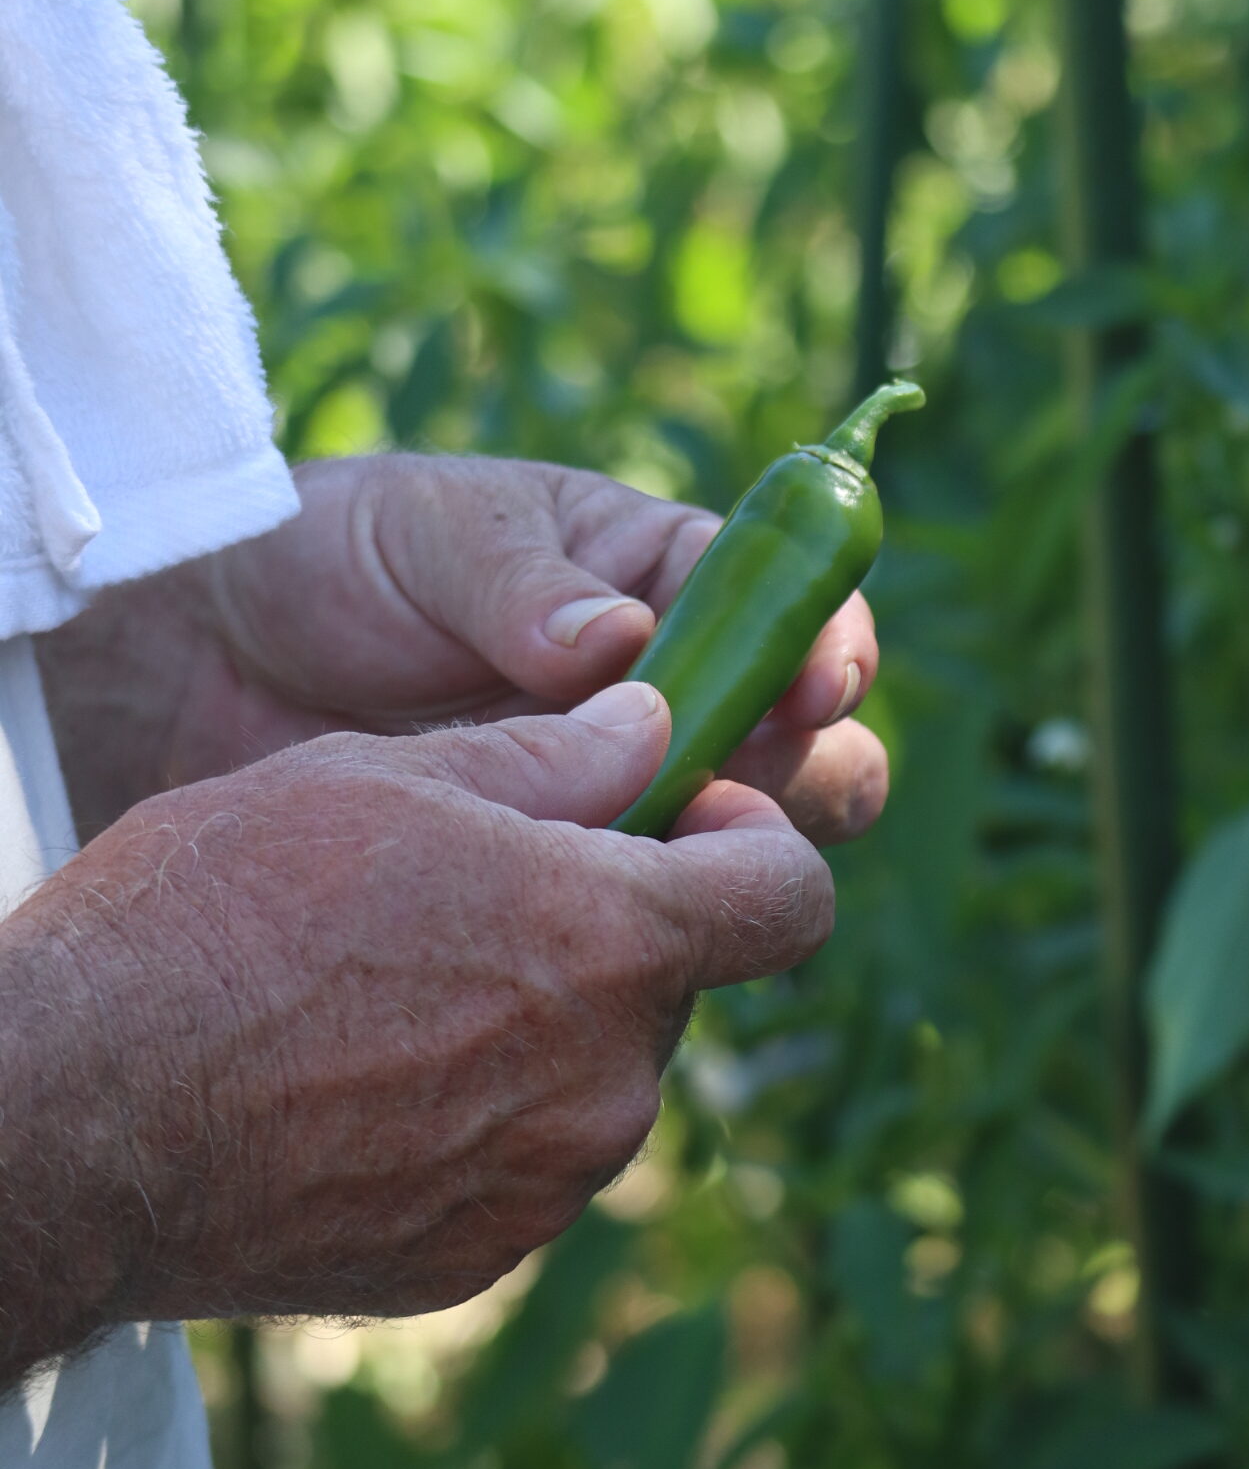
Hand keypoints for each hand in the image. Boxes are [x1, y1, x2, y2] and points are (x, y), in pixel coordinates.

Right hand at [0, 682, 831, 1388]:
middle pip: (674, 985)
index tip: (677, 818)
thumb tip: (652, 730)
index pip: (791, 896)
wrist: (77, 1116)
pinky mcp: (474, 1260)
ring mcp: (543, 1188)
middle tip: (484, 892)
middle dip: (614, 929)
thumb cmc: (220, 913)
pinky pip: (525, 1162)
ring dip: (543, 1023)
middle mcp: (606, 1085)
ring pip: (597, 1074)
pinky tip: (363, 1078)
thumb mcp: (381, 777)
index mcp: (609, 943)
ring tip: (398, 984)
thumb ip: (549, 759)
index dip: (750, 841)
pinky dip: (482, 1115)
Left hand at [39, 452, 888, 845]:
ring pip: (741, 840)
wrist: (204, 662)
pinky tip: (588, 929)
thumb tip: (619, 643)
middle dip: (808, 767)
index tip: (817, 684)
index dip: (824, 641)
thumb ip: (523, 591)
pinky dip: (638, 924)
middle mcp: (669, 687)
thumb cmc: (331, 556)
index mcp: (657, 572)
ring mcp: (623, 790)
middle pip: (805, 742)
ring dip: (734, 856)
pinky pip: (639, 913)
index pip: (786, 604)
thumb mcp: (430, 539)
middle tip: (746, 791)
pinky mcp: (564, 876)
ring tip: (659, 862)